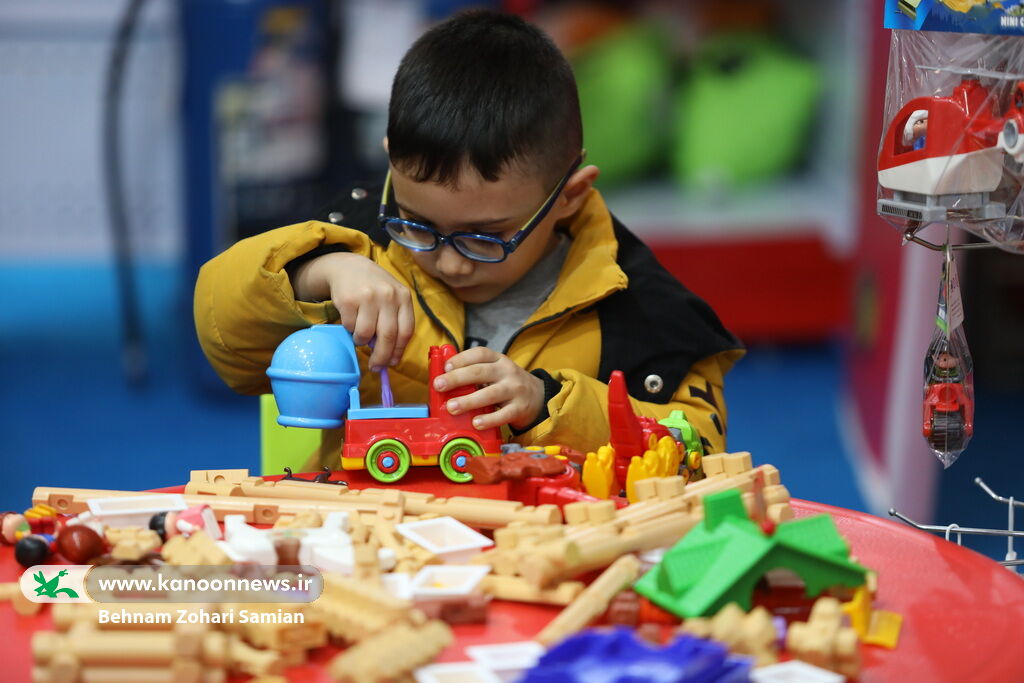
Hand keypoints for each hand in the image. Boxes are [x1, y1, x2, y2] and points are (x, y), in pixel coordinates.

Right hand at [292, 252, 413, 368]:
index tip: (392, 363)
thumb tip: (389, 356)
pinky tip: (352, 321)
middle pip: (388, 336)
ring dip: (362, 342)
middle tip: (375, 367)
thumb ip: (395, 322)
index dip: (399, 351)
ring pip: (366, 334)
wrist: (348, 267)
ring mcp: (368, 296)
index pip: (406, 331)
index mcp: (403, 297)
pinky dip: (350, 330)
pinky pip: (350, 327)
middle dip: (381, 357)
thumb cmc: (374, 288)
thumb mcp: (392, 298)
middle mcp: (388, 295)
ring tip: (361, 335)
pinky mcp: (348, 299)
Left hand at [433, 347, 544, 430]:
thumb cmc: (507, 384)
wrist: (538, 397)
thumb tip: (443, 380)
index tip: (446, 366)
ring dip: (469, 400)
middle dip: (457, 378)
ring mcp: (515, 390)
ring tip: (451, 407)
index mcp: (498, 360)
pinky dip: (489, 419)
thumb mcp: (495, 372)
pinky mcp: (519, 408)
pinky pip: (503, 414)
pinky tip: (476, 423)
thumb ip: (474, 373)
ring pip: (490, 393)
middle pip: (480, 372)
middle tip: (439, 385)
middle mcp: (507, 371)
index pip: (480, 353)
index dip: (461, 358)